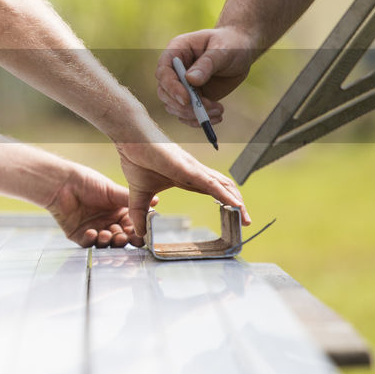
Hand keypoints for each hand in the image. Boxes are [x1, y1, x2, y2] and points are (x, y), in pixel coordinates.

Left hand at [46, 166, 146, 248]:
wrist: (63, 183)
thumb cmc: (87, 182)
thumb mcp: (113, 192)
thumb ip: (132, 200)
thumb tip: (155, 201)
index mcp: (118, 212)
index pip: (131, 226)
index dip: (135, 232)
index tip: (139, 235)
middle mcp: (107, 222)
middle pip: (119, 238)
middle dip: (122, 239)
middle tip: (123, 237)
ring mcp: (93, 229)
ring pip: (105, 243)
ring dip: (108, 240)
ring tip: (106, 233)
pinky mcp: (78, 235)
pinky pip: (87, 243)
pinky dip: (91, 240)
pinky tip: (93, 232)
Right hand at [116, 140, 247, 237]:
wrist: (130, 139)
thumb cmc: (136, 158)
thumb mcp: (138, 194)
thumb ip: (140, 213)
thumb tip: (140, 233)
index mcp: (186, 179)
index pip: (212, 192)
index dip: (225, 202)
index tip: (233, 216)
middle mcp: (195, 174)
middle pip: (224, 189)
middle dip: (237, 205)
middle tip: (244, 222)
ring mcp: (194, 170)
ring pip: (223, 186)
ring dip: (237, 202)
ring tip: (244, 218)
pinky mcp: (190, 169)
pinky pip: (212, 184)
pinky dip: (225, 195)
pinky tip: (236, 205)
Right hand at [155, 28, 256, 125]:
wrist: (242, 52)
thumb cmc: (231, 44)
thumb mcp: (222, 50)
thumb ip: (206, 64)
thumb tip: (191, 80)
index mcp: (176, 51)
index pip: (163, 71)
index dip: (171, 87)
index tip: (187, 99)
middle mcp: (175, 70)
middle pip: (164, 92)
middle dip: (183, 105)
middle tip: (205, 109)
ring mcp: (182, 85)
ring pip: (174, 106)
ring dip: (193, 114)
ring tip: (218, 110)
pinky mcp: (192, 98)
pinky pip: (186, 114)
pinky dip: (199, 120)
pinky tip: (217, 117)